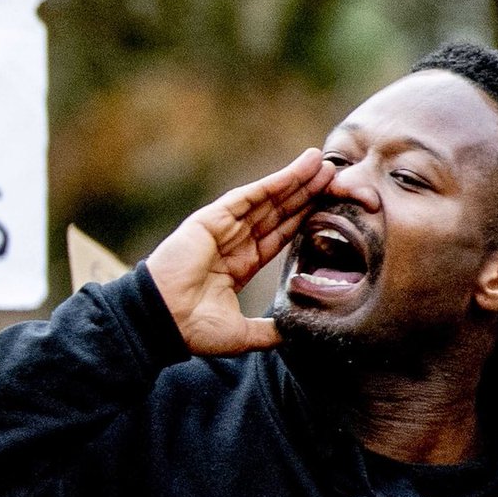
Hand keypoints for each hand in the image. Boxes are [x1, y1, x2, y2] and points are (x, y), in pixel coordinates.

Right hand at [146, 149, 333, 353]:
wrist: (164, 322)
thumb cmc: (195, 330)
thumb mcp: (243, 335)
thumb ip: (270, 332)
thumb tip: (295, 334)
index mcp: (240, 265)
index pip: (279, 235)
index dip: (303, 218)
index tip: (328, 203)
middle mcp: (233, 243)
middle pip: (277, 212)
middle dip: (304, 192)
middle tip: (333, 173)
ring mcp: (222, 229)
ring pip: (267, 199)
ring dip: (295, 180)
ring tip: (321, 162)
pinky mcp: (211, 219)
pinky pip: (248, 197)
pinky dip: (274, 182)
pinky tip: (297, 170)